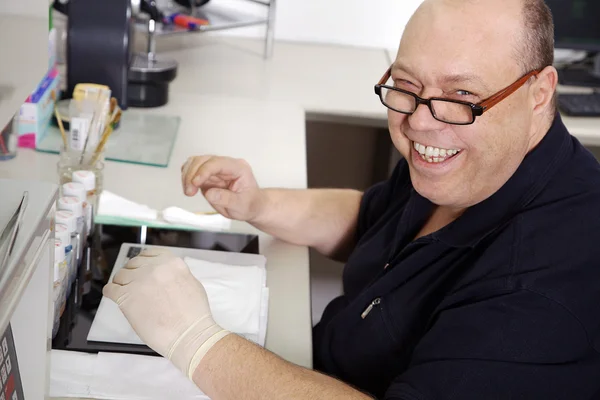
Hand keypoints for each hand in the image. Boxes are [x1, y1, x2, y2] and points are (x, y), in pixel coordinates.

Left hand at [103, 247, 229, 376]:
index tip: (142, 270)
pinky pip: (110, 289)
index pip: (149, 253)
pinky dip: (111, 292)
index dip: (144, 263)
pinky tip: (115, 297)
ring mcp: (138, 281)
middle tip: (135, 286)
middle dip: (133, 274)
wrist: (188, 333)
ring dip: (122, 283)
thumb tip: (164, 276)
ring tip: (127, 293)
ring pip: (120, 275)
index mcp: (171, 262)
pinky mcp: (126, 296)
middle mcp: (154, 267)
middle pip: (133, 264)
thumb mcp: (191, 283)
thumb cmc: (194, 314)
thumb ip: (175, 274)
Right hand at [181, 155, 265, 221]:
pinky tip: (189, 187)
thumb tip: (210, 193)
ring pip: (196, 162)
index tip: (195, 183)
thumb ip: (226, 199)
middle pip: (204, 160)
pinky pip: (193, 170)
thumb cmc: (250, 204)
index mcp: (239, 168)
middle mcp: (227, 165)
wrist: (251, 206)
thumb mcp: (242, 206)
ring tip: (188, 192)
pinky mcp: (208, 176)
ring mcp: (217, 169)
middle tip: (189, 192)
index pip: (218, 163)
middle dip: (192, 174)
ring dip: (188, 175)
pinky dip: (187, 177)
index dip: (204, 171)